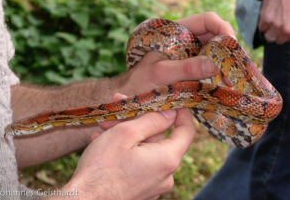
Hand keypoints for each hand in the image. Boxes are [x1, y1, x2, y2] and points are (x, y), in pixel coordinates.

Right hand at [61, 109, 194, 199]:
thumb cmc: (102, 168)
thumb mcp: (126, 134)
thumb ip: (152, 121)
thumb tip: (171, 113)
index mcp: (167, 159)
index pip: (187, 131)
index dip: (181, 113)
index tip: (171, 101)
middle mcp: (165, 174)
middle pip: (160, 139)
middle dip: (139, 121)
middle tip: (119, 110)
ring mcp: (153, 184)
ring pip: (145, 149)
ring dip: (128, 136)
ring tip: (104, 128)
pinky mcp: (141, 189)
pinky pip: (139, 163)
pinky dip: (125, 151)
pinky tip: (104, 143)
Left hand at [120, 12, 233, 95]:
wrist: (132, 94)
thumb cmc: (141, 80)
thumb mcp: (162, 73)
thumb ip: (186, 68)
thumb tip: (215, 65)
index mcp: (178, 31)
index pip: (207, 20)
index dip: (222, 28)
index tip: (232, 44)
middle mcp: (187, 40)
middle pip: (215, 36)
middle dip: (228, 50)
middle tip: (236, 67)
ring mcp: (190, 54)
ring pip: (215, 53)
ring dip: (225, 64)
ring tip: (232, 79)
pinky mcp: (192, 68)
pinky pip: (210, 67)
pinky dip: (219, 74)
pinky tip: (224, 84)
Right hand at [258, 0, 289, 43]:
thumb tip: (286, 33)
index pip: (286, 40)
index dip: (284, 35)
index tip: (284, 29)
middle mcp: (285, 28)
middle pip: (277, 40)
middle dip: (277, 34)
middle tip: (278, 25)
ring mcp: (275, 24)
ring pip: (268, 37)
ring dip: (269, 31)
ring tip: (273, 22)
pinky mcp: (265, 19)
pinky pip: (261, 28)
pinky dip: (263, 24)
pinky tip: (268, 16)